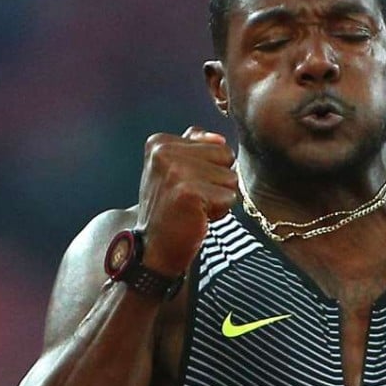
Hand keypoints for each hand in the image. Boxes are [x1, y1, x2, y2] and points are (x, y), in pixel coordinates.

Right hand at [135, 126, 237, 274]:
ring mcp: (176, 170)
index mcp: (160, 142)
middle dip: (218, 181)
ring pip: (231, 177)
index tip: (185, 185)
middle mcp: (164, 152)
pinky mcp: (189, 192)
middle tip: (192, 198)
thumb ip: (194, 147)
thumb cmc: (169, 209)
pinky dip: (219, 212)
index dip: (209, 169)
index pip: (216, 144)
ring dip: (219, 198)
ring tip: (195, 208)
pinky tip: (198, 217)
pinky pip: (229, 197)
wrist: (154, 247)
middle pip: (226, 156)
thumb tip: (219, 138)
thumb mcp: (173, 170)